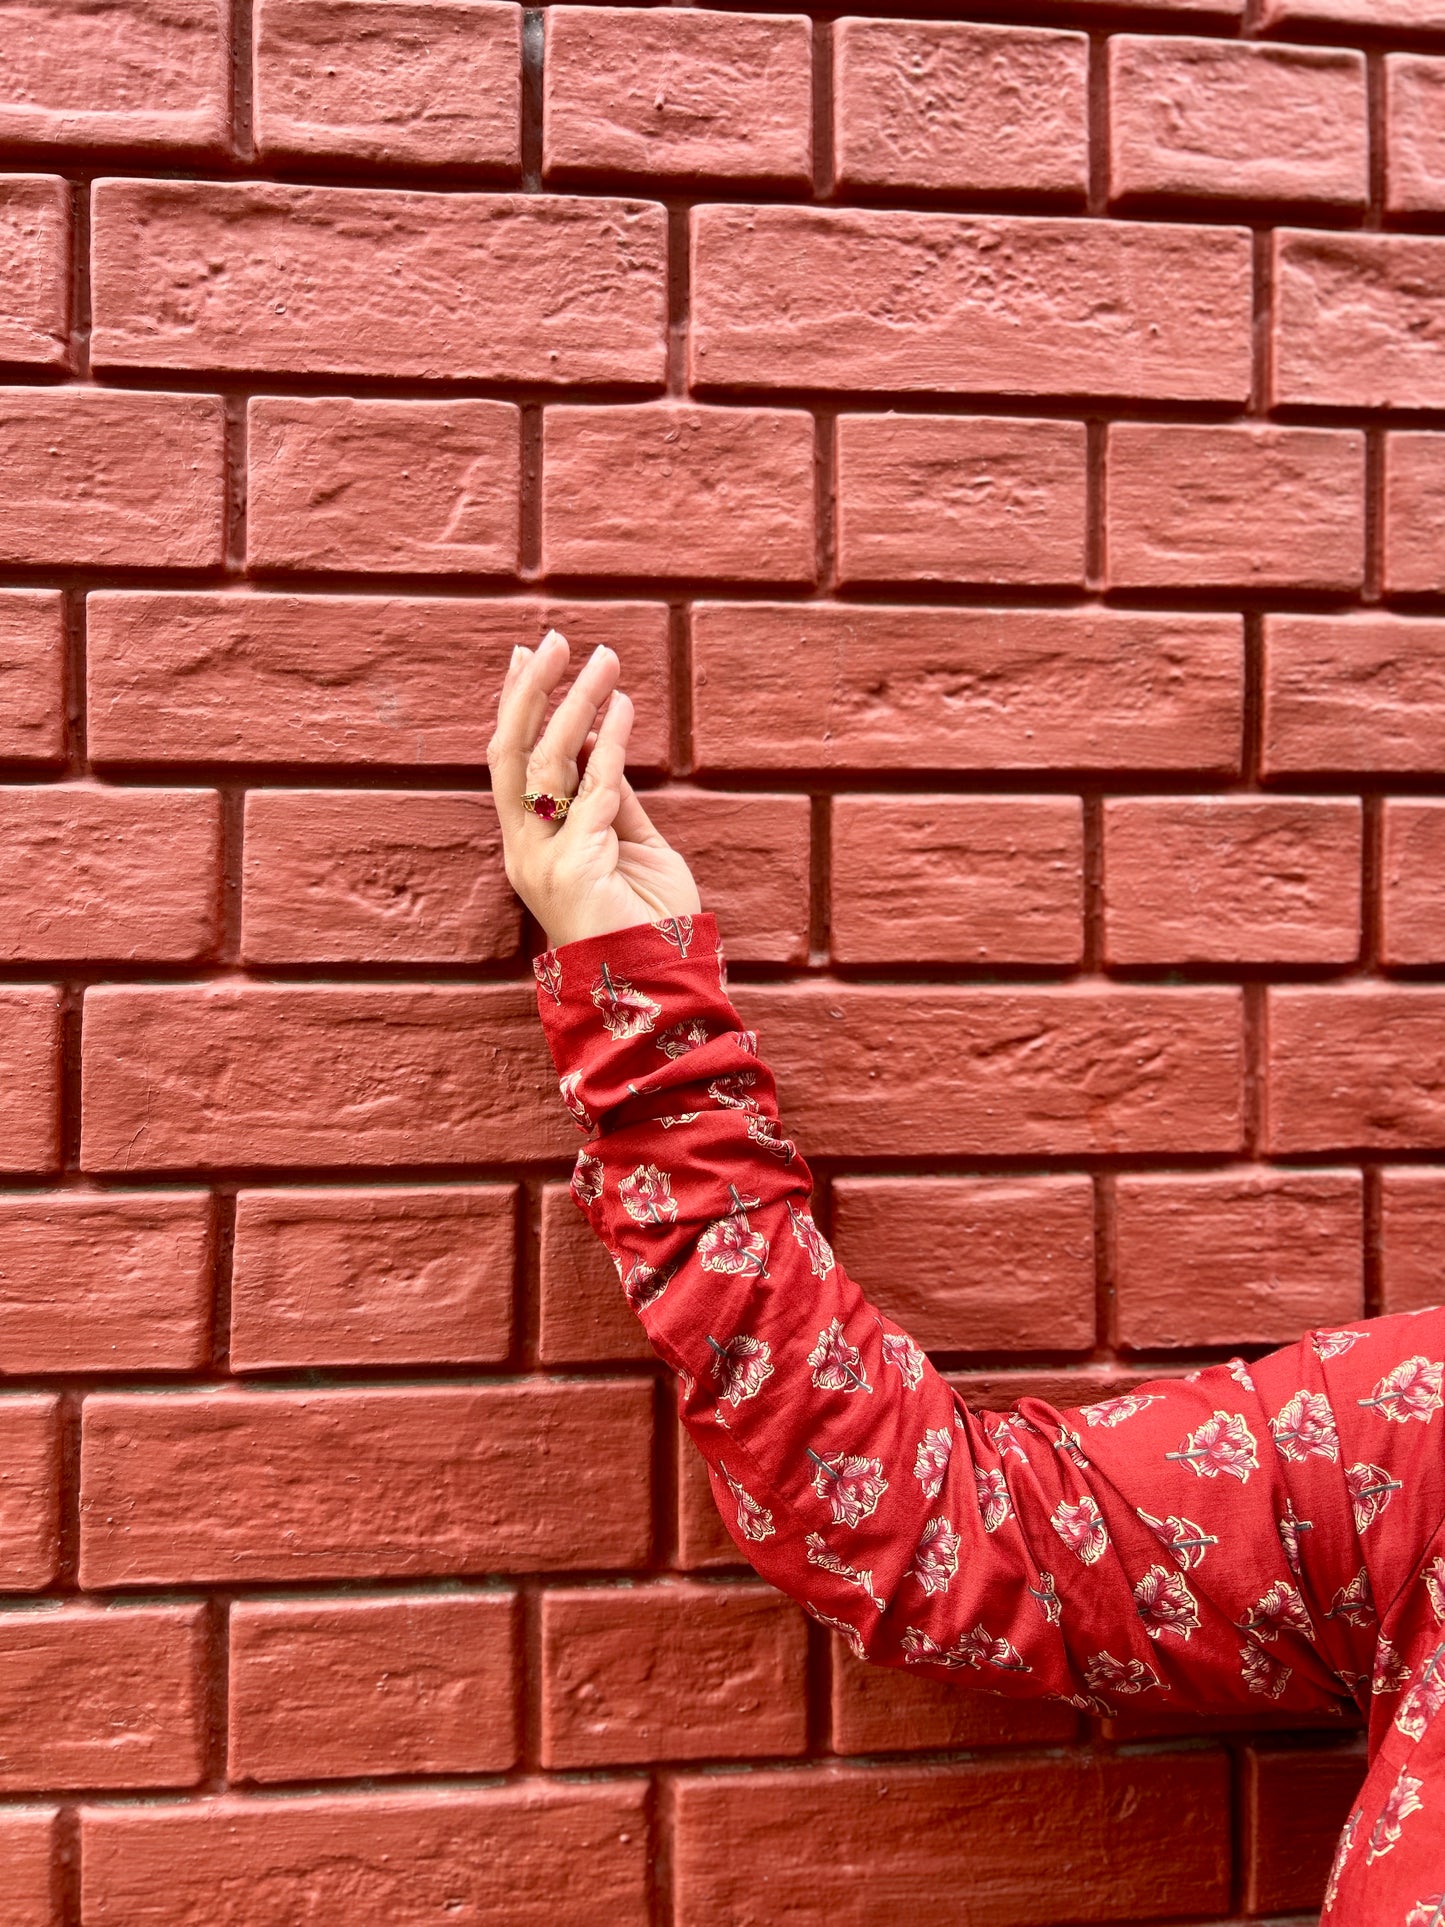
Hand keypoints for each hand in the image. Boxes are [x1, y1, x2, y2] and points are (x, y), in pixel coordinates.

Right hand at [487, 628, 702, 950]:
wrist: (656, 987)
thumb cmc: (647, 923)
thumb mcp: (630, 846)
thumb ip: (611, 799)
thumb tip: (603, 741)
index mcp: (529, 846)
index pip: (510, 764)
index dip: (514, 707)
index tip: (524, 657)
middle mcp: (524, 850)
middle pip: (511, 754)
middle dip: (529, 691)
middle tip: (551, 639)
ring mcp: (544, 859)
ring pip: (548, 762)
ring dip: (576, 702)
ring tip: (604, 658)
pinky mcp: (575, 864)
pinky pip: (594, 788)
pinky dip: (611, 742)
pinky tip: (624, 707)